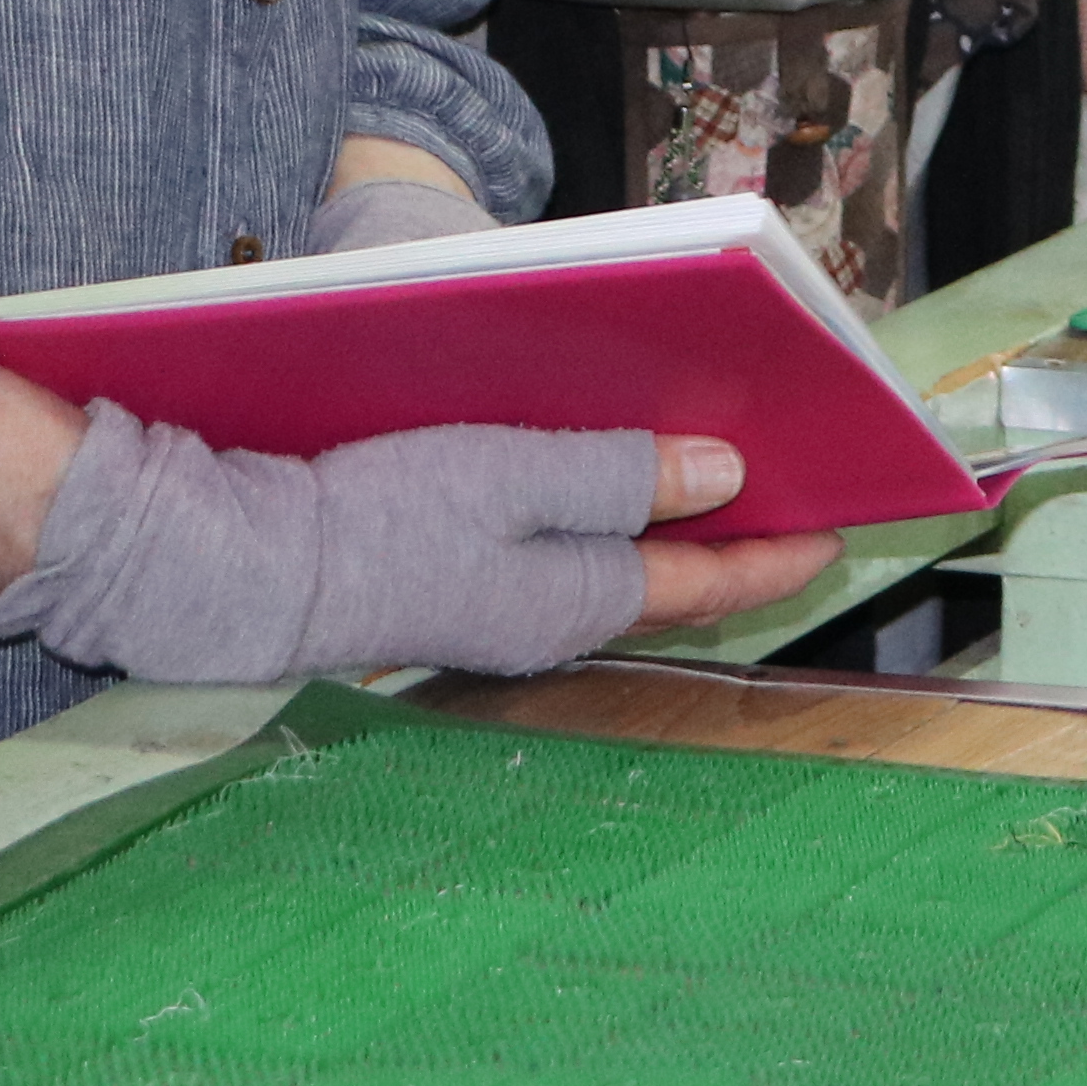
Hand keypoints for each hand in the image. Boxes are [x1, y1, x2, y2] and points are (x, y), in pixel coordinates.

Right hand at [0, 372, 837, 672]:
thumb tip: (728, 480)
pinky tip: (604, 472)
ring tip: (720, 466)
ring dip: (671, 519)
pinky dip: (600, 513)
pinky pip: (558, 548)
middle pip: (675, 574)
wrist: (234, 564)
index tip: (852, 522)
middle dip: (739, 531)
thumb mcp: (516, 479)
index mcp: (584, 601)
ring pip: (617, 562)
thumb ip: (626, 478)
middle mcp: (553, 619)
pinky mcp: (454, 582)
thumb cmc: (376, 517)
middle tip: (800, 483)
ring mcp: (501, 607)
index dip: (789, 548)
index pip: (718, 581)